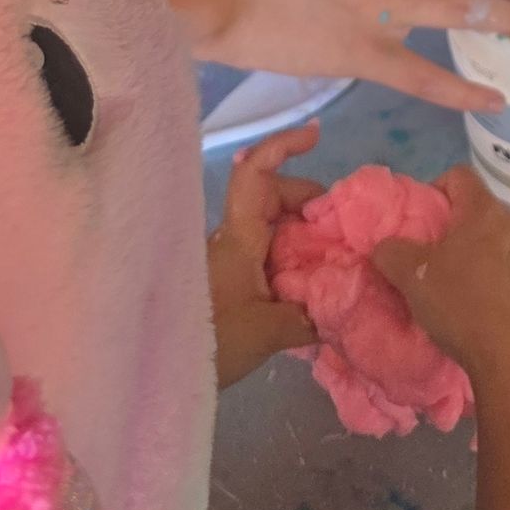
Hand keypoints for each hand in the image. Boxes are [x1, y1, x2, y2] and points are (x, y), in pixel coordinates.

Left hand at [207, 122, 322, 386]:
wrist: (164, 373)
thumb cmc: (214, 340)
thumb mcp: (269, 330)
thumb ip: (311, 314)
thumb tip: (346, 303)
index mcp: (240, 236)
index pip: (255, 172)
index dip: (283, 145)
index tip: (316, 136)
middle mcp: (234, 239)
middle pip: (272, 195)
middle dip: (309, 202)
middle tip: (339, 229)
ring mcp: (231, 260)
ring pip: (272, 227)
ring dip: (303, 236)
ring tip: (333, 263)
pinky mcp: (230, 283)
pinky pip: (267, 255)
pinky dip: (293, 260)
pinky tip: (312, 288)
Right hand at [371, 166, 509, 389]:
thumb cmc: (462, 305)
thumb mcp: (413, 277)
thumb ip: (392, 252)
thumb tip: (386, 246)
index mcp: (485, 210)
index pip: (459, 175)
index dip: (435, 188)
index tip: (421, 220)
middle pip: (478, 209)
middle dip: (453, 227)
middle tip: (431, 256)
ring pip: (497, 240)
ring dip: (475, 254)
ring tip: (455, 286)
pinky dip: (495, 278)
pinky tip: (481, 308)